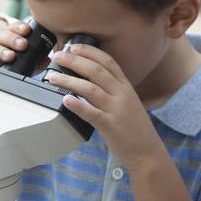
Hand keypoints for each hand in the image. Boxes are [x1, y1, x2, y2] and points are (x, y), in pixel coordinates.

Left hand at [43, 44, 162, 170]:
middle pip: (96, 70)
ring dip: (69, 80)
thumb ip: (112, 91)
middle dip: (74, 60)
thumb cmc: (135, 130)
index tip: (73, 47)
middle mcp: (122, 95)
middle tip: (57, 56)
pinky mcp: (110, 126)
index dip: (89, 51)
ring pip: (90, 88)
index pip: (108, 61)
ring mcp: (117, 110)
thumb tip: (88, 81)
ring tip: (53, 77)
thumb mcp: (128, 103)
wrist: (147, 153)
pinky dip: (77, 105)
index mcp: (126, 87)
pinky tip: (65, 100)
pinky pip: (91, 113)